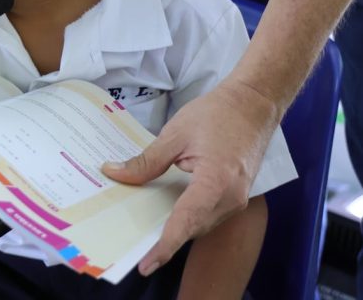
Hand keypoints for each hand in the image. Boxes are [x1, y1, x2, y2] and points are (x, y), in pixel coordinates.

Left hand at [101, 78, 278, 275]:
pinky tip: (166, 213)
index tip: (147, 264)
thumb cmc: (216, 113)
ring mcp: (237, 198)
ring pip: (201, 224)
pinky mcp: (236, 195)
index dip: (165, 246)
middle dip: (165, 241)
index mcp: (216, 182)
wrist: (253, 104)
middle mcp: (230, 197)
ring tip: (144, 234)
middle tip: (134, 250)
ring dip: (176, 229)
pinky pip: (208, 214)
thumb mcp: (174, 134)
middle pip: (192, 228)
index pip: (186, 222)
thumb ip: (145, 161)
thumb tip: (113, 172)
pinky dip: (187, 217)